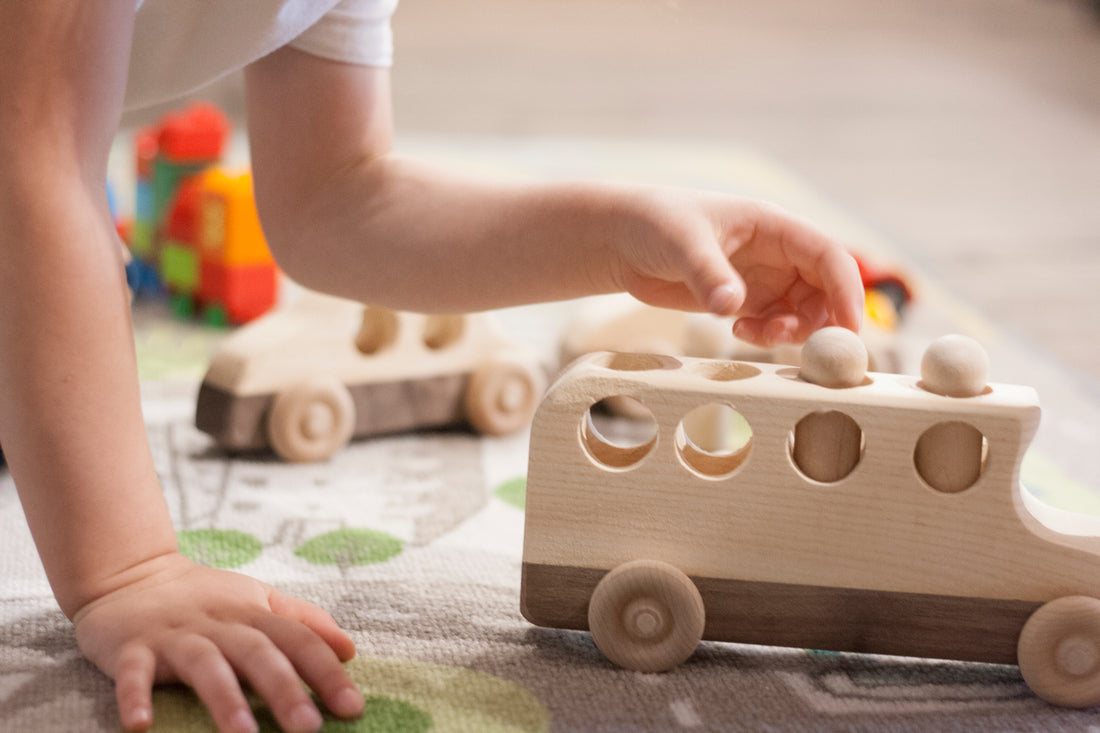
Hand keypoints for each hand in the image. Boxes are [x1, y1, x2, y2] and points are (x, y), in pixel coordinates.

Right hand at [72, 553, 363, 732]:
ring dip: (224, 699)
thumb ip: (302, 622)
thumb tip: (350, 648)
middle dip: (285, 690)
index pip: (298, 640)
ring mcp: (174, 636)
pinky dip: (135, 696)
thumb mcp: (258, 600)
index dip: (327, 672)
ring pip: (204, 665)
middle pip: (258, 653)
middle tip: (310, 728)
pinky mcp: (131, 648)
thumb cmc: (204, 598)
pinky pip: (134, 673)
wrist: (131, 575)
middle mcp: (218, 623)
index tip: (353, 707)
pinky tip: (142, 725)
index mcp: (252, 613)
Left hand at [610, 190, 863, 346]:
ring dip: (791, 332)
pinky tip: (736, 331)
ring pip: (803, 312)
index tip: (847, 329)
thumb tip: (732, 306)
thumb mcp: (682, 243)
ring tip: (751, 335)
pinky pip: (774, 325)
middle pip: (825, 290)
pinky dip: (767, 336)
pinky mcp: (745, 302)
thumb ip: (709, 273)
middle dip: (820, 320)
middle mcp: (777, 253)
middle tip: (790, 342)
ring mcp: (763, 278)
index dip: (846, 291)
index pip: (829, 256)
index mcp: (773, 225)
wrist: (622, 242)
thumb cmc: (654, 224)